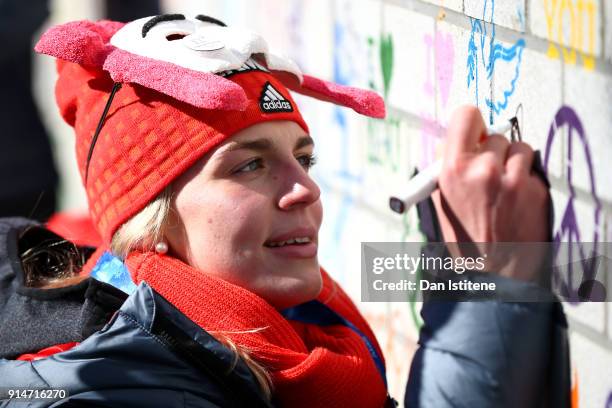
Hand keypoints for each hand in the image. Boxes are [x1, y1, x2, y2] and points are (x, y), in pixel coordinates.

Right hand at [431, 106, 549, 280]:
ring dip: (512, 161)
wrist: (494, 271)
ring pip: (519, 147)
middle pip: (495, 135)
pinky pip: (532, 168)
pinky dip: (525, 178)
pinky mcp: (535, 189)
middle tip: (486, 171)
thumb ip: (446, 165)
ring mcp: (513, 180)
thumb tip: (455, 139)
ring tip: (502, 186)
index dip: (470, 121)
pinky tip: (515, 199)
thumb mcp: (441, 199)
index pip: (466, 116)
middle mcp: (484, 170)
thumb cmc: (464, 238)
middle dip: (491, 150)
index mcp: (453, 170)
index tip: (474, 130)